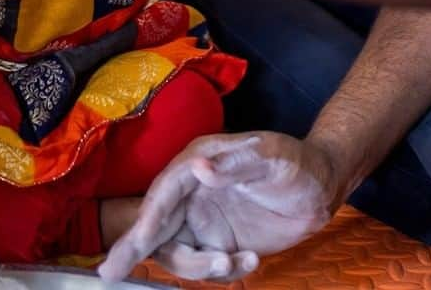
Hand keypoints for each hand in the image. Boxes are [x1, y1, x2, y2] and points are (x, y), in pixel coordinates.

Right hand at [99, 132, 336, 282]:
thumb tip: (198, 168)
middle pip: (155, 223)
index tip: (136, 243)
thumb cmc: (298, 163)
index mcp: (199, 161)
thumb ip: (235, 163)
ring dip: (199, 267)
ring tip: (235, 263)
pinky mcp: (216, 241)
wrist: (321, 188)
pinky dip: (222, 272)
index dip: (147, 218)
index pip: (164, 192)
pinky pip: (204, 266)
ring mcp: (202, 218)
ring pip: (176, 251)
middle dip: (133, 248)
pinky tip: (251, 260)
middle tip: (109, 273)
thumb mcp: (272, 158)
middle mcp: (192, 190)